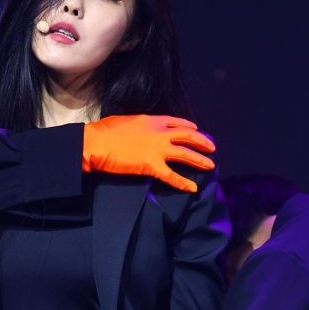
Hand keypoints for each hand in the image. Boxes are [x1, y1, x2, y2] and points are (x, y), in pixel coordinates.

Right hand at [83, 114, 214, 192]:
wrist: (97, 143)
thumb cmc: (104, 131)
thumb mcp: (126, 121)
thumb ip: (139, 126)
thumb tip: (141, 131)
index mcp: (152, 121)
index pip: (176, 122)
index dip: (189, 126)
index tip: (196, 130)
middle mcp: (159, 133)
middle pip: (187, 136)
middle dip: (202, 142)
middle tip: (211, 148)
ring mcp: (157, 149)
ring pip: (185, 154)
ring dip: (200, 160)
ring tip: (210, 166)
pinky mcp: (152, 166)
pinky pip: (172, 176)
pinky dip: (184, 183)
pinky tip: (193, 188)